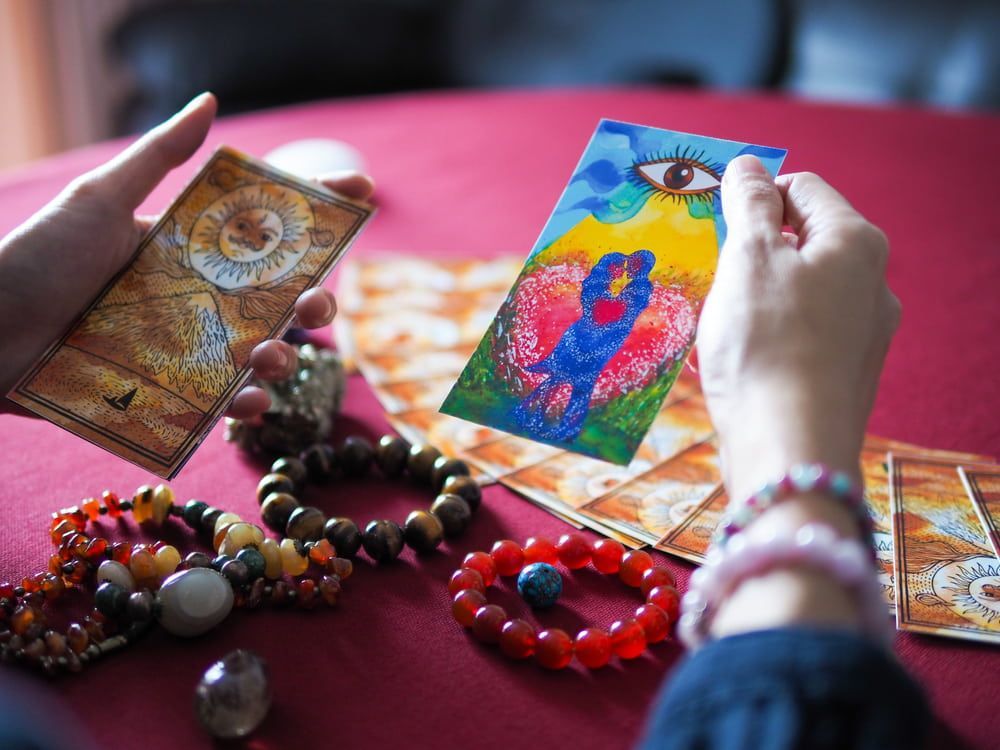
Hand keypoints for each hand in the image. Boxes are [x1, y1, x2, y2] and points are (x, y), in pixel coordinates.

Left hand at [0, 93, 373, 418]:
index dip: (313, 209)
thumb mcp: (100, 201)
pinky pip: (219, 403)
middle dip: (312, 300)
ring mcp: (182, 348)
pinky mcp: (164, 392)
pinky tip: (253, 401)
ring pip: (256, 352)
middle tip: (320, 305)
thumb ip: (160, 158)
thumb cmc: (33, 259)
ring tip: (273, 358)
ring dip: (282, 356)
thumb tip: (212, 103)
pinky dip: (245, 406)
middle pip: (273, 298)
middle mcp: (192, 298)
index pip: (261, 227)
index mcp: (185, 249)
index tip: (361, 191)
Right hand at [696, 155, 900, 501]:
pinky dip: (763, 336)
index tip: (714, 223)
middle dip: (750, 252)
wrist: (789, 447)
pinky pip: (799, 336)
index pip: (802, 188)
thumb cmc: (765, 342)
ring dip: (751, 297)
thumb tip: (749, 166)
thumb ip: (748, 205)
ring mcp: (864, 334)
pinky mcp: (844, 375)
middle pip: (801, 242)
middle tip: (709, 275)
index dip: (754, 196)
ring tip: (714, 324)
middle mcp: (872, 283)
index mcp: (855, 242)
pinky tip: (730, 360)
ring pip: (797, 292)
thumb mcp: (747, 258)